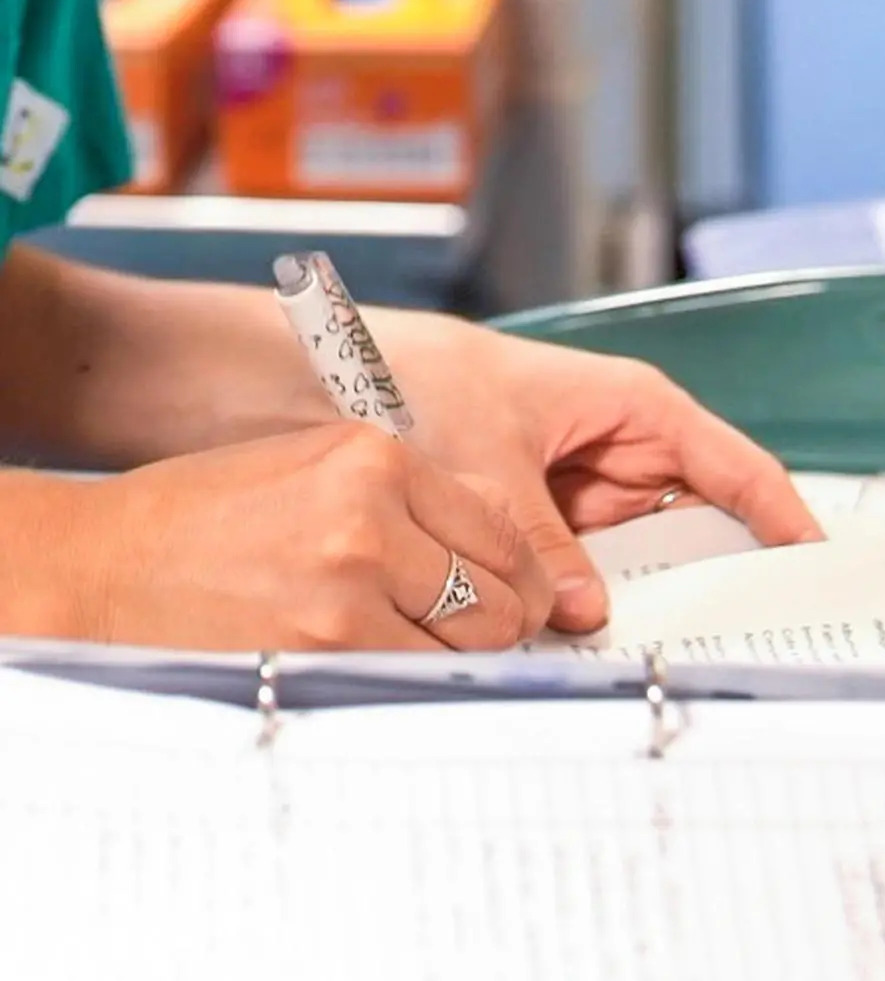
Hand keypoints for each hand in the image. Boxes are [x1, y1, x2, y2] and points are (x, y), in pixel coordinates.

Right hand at [25, 424, 554, 651]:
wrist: (107, 565)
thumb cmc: (212, 516)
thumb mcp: (322, 466)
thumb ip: (418, 493)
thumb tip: (506, 535)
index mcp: (379, 459)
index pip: (506, 525)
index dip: (523, 570)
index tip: (519, 590)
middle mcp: (374, 514)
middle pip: (506, 590)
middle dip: (508, 618)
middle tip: (487, 630)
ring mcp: (352, 585)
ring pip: (474, 642)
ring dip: (464, 655)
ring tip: (425, 646)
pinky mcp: (327, 646)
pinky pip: (419, 676)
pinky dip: (418, 680)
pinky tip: (386, 665)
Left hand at [371, 312, 822, 635]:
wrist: (311, 377)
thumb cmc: (410, 379)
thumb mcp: (485, 465)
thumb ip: (540, 543)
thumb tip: (579, 612)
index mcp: (634, 407)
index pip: (734, 467)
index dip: (781, 516)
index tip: (816, 566)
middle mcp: (620, 448)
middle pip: (697, 521)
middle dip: (715, 575)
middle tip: (740, 635)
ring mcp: (583, 488)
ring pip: (642, 556)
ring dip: (645, 597)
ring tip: (670, 648)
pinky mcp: (543, 521)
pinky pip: (586, 570)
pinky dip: (588, 602)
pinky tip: (593, 641)